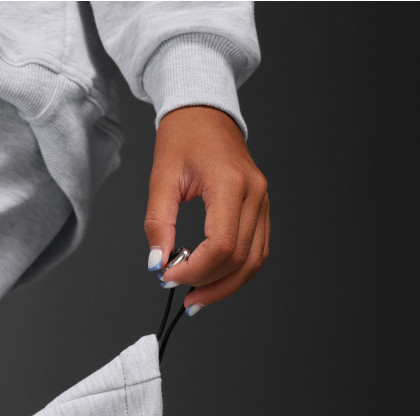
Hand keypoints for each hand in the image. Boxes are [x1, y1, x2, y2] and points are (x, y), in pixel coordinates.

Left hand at [145, 106, 269, 312]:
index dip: (195, 270)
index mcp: (230, 184)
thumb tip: (156, 264)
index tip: (168, 276)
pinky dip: (236, 271)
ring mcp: (263, 201)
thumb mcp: (161, 180)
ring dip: (226, 285)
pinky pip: (256, 250)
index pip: (221, 245)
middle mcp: (254, 193)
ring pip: (253, 261)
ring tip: (197, 298)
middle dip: (208, 283)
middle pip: (239, 258)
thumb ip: (158, 224)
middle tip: (180, 293)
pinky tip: (213, 280)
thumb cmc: (183, 139)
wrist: (204, 113)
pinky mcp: (261, 208)